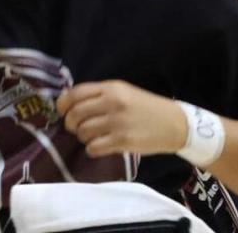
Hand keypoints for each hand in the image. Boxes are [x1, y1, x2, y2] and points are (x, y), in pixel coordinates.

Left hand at [57, 80, 187, 156]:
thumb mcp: (124, 92)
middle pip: (75, 114)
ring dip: (82, 137)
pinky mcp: (122, 141)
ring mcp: (117, 122)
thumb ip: (100, 95)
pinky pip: (93, 147)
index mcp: (111, 88)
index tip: (62, 111)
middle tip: (76, 128)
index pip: (75, 93)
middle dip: (70, 123)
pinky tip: (99, 146)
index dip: (63, 104)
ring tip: (92, 137)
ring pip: (82, 132)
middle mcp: (112, 103)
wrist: (174, 123)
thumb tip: (71, 104)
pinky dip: (92, 149)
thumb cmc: (146, 107)